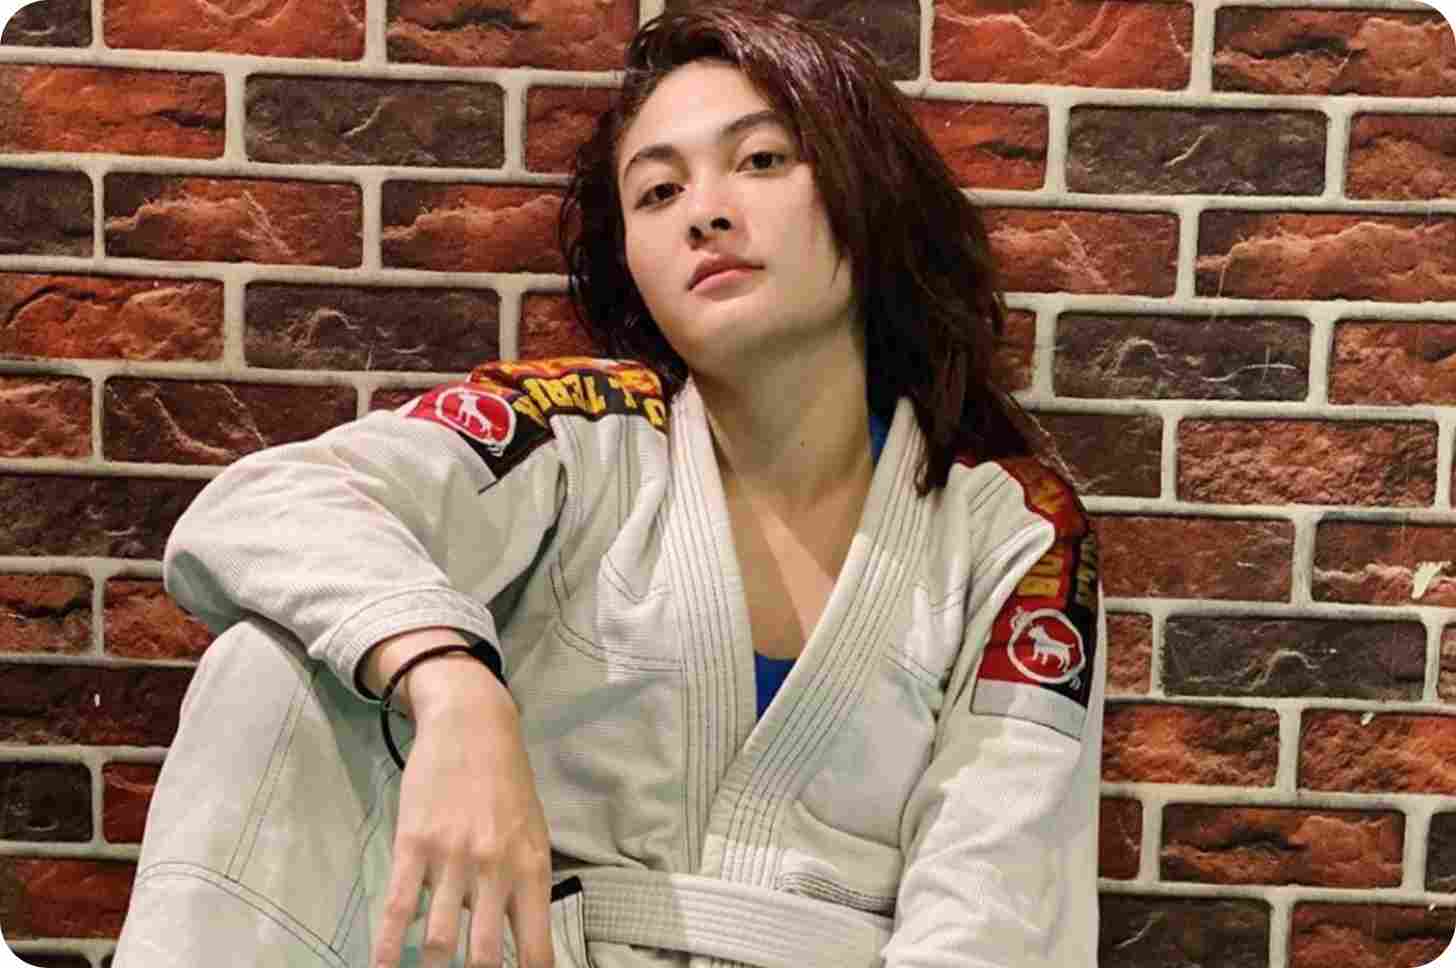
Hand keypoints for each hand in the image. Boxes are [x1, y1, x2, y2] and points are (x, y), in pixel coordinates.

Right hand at [368, 639, 554, 967]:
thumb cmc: (507, 784)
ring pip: (440, 940)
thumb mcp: (533, 834)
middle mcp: (496, 870)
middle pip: (483, 957)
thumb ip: (526, 886)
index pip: (534, 950)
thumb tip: (522, 941)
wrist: (473, 726)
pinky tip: (383, 967)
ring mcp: (454, 858)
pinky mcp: (414, 844)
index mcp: (532, 871)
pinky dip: (389, 948)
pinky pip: (400, 909)